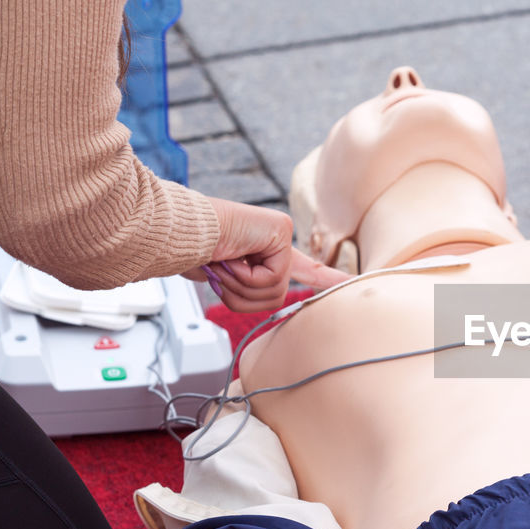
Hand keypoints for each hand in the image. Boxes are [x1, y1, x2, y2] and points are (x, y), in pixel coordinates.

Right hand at [186, 198, 350, 311]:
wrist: (176, 234)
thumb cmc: (191, 251)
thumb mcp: (224, 280)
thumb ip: (247, 291)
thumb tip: (263, 300)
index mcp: (267, 255)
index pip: (305, 270)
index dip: (328, 279)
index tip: (353, 282)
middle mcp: (278, 244)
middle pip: (276, 297)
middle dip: (243, 295)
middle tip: (221, 270)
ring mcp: (281, 234)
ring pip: (275, 291)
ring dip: (240, 286)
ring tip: (224, 261)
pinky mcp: (281, 229)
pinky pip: (270, 278)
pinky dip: (243, 276)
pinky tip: (231, 255)